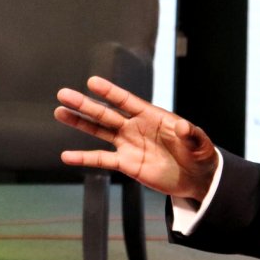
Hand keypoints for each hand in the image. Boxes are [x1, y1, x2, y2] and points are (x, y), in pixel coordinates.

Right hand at [54, 76, 218, 201]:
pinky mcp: (126, 163)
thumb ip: (191, 135)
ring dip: (79, 123)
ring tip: (60, 112)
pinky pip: (102, 159)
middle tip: (63, 94)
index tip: (92, 82)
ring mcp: (128, 144)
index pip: (127, 101)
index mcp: (152, 116)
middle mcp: (135, 127)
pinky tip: (66, 156)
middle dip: (85, 105)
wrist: (196, 177)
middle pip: (106, 114)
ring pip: (99, 132)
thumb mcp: (199, 144)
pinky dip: (84, 158)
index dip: (110, 92)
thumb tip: (182, 126)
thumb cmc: (199, 154)